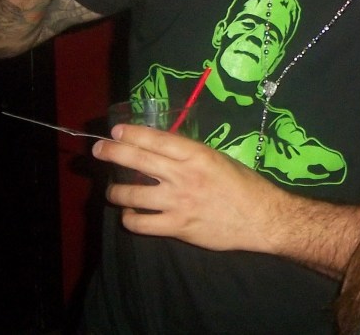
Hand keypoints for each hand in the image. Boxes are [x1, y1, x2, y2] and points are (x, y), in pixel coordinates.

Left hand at [92, 123, 286, 253]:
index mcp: (196, 154)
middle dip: (111, 152)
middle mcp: (183, 175)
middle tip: (98, 150)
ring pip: (131, 194)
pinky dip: (130, 218)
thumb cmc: (243, 184)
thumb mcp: (218, 159)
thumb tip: (161, 150)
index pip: (156, 139)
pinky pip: (140, 223)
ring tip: (115, 190)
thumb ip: (190, 155)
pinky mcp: (177, 226)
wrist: (261, 218)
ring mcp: (177, 202)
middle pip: (136, 160)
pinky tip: (131, 214)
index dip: (131, 133)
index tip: (115, 131)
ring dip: (116, 190)